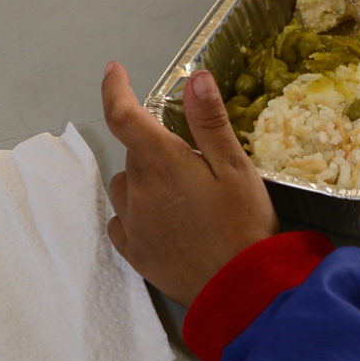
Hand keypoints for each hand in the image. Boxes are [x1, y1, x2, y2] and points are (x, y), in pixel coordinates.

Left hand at [101, 62, 278, 306]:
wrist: (240, 290)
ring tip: (187, 195)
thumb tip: (195, 78)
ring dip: (147, 179)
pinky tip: (168, 221)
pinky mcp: (134, 252)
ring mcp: (132, 224)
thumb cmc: (244, 223)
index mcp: (162, 163)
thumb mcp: (237, 167)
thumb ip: (211, 122)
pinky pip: (125, 219)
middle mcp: (137, 190)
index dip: (114, 89)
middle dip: (158, 146)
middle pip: (135, 152)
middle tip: (198, 162)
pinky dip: (139, 211)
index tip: (114, 70)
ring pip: (128, 185)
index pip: (123, 115)